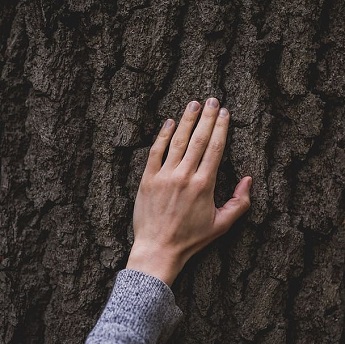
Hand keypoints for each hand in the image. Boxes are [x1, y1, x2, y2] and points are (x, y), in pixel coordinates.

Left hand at [126, 98, 251, 285]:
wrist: (158, 249)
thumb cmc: (190, 239)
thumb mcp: (221, 225)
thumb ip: (239, 203)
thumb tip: (248, 180)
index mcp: (205, 184)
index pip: (215, 148)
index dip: (221, 127)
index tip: (224, 112)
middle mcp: (185, 176)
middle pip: (199, 139)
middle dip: (207, 117)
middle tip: (212, 100)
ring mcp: (165, 176)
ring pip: (178, 141)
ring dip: (187, 120)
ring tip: (194, 104)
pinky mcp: (148, 179)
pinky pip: (156, 151)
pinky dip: (162, 135)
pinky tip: (169, 122)